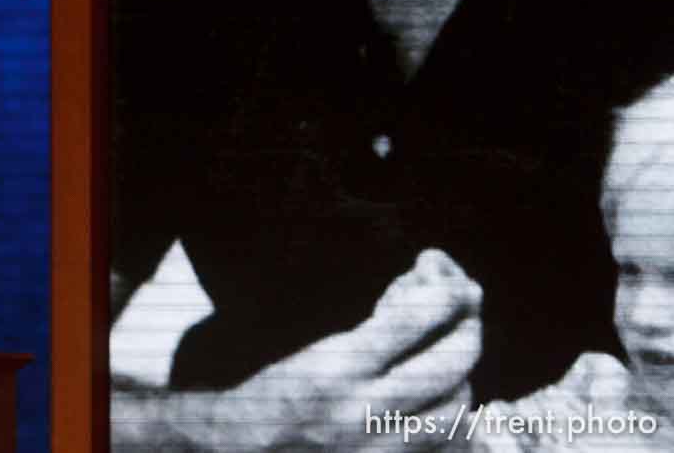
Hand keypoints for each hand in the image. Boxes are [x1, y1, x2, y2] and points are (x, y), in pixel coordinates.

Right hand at [233, 249, 482, 450]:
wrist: (245, 451)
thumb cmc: (274, 396)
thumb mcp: (313, 354)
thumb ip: (373, 333)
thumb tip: (428, 297)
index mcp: (336, 367)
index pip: (414, 319)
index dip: (443, 291)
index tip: (448, 275)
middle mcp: (364, 408)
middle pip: (450, 361)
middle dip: (466, 326)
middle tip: (466, 309)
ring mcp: (383, 447)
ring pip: (457, 407)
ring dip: (461, 376)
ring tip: (448, 359)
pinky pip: (446, 445)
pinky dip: (454, 420)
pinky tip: (443, 404)